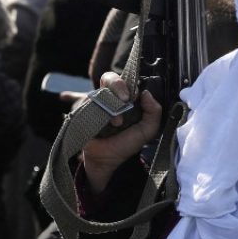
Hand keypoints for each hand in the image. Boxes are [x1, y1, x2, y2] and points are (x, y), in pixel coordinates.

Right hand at [81, 72, 161, 193]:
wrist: (107, 161)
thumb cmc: (126, 144)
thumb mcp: (147, 130)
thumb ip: (154, 111)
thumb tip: (146, 93)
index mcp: (125, 100)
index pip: (127, 81)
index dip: (130, 84)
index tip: (135, 95)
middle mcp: (110, 99)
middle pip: (109, 78)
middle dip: (117, 85)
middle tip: (125, 98)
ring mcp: (95, 104)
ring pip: (99, 91)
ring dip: (110, 104)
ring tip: (117, 123)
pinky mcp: (83, 111)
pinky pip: (88, 103)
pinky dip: (97, 111)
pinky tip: (103, 125)